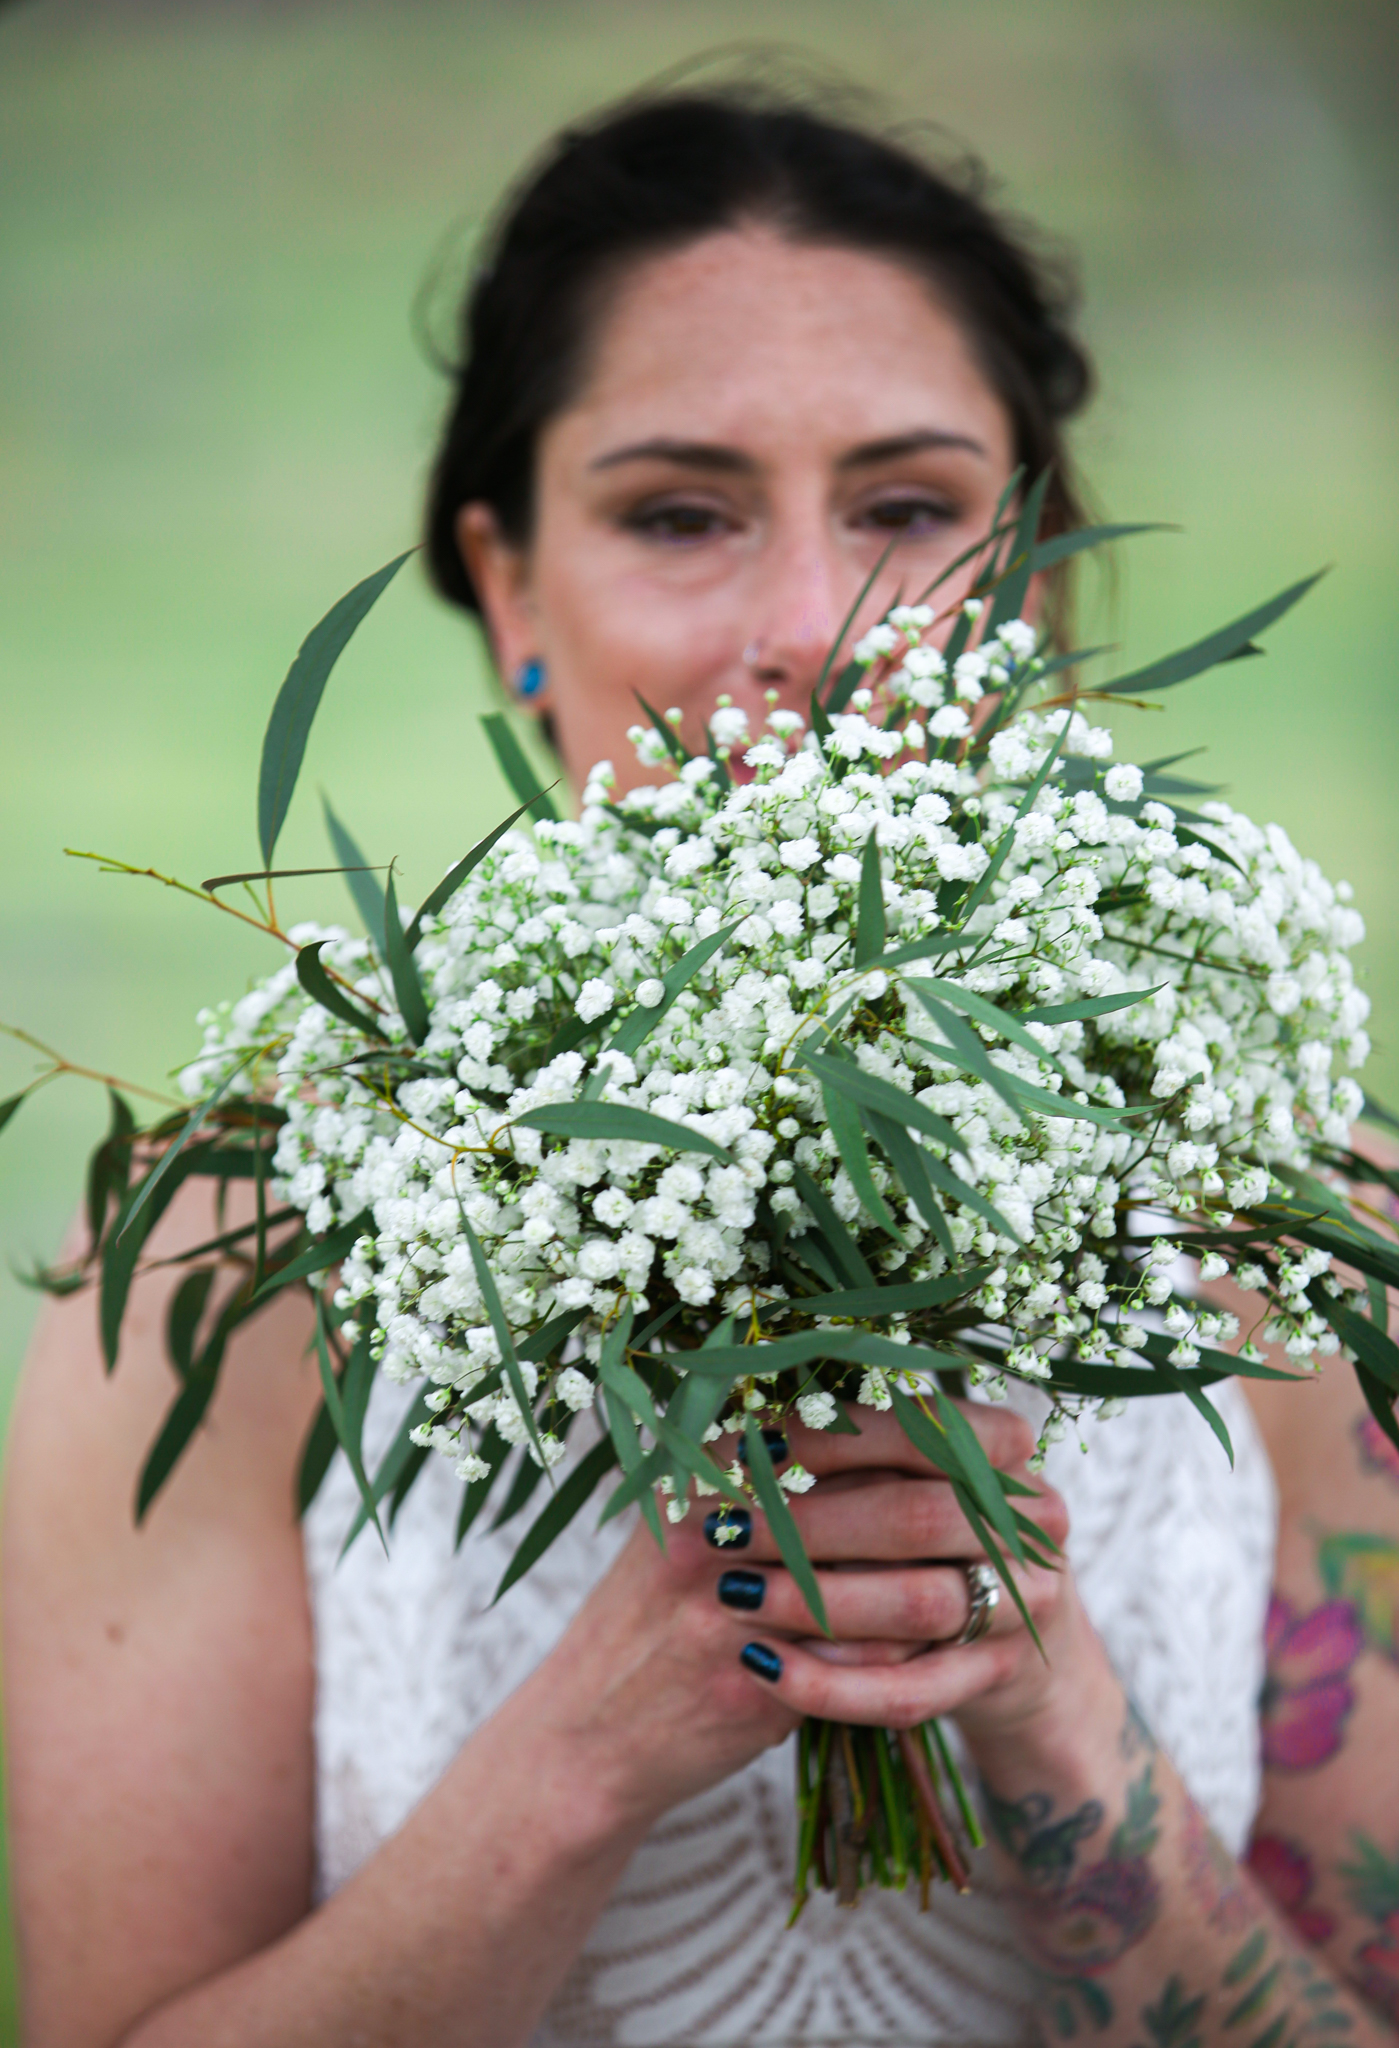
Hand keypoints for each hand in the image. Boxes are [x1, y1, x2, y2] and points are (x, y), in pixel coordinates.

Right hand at [519, 1398, 1077, 1838]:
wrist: (589, 1730)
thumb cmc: (664, 1608)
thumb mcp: (703, 1509)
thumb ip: (788, 1460)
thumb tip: (918, 1410)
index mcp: (719, 1457)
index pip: (868, 1420)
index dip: (959, 1428)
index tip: (1017, 1438)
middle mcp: (727, 1515)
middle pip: (904, 1507)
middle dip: (993, 1517)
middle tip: (1051, 1520)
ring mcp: (739, 1602)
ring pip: (910, 1595)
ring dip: (975, 1597)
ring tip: (1015, 1588)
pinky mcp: (757, 1684)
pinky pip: (883, 1673)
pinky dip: (929, 1665)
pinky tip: (956, 1654)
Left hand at [712, 1403, 1080, 1743]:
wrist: (1013, 1637)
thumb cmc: (927, 1535)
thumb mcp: (900, 1479)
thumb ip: (838, 1456)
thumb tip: (731, 1438)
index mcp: (999, 1449)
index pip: (912, 1427)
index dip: (823, 1438)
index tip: (742, 1451)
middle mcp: (1029, 1519)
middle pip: (912, 1516)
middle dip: (807, 1524)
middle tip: (722, 1530)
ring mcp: (1023, 1603)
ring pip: (915, 1604)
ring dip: (813, 1601)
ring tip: (730, 1595)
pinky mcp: (996, 1676)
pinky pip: (911, 1691)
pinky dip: (831, 1684)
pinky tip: (762, 1666)